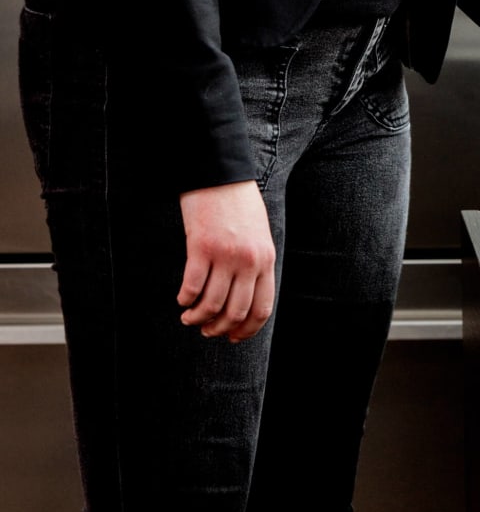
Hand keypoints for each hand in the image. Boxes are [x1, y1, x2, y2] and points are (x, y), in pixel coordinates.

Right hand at [177, 180, 275, 341]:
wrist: (220, 174)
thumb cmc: (238, 204)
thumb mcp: (258, 235)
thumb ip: (255, 264)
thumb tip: (244, 295)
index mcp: (265, 260)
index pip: (261, 308)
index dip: (246, 329)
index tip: (233, 337)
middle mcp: (248, 262)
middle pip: (236, 312)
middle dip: (220, 328)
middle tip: (207, 331)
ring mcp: (225, 256)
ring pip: (212, 304)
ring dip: (198, 318)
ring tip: (189, 318)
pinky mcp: (201, 247)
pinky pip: (193, 286)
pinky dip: (185, 299)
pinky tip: (182, 300)